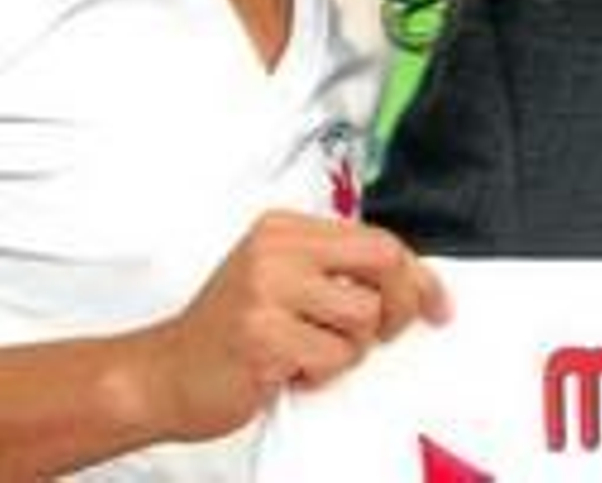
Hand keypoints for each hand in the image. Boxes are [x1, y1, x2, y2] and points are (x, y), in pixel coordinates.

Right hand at [133, 210, 448, 441]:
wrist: (162, 374)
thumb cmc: (229, 334)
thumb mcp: (284, 282)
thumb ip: (340, 273)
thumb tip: (418, 286)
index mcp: (285, 228)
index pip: (378, 239)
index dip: (418, 276)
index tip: (437, 304)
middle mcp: (276, 249)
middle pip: (384, 262)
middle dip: (400, 305)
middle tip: (382, 333)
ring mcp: (267, 289)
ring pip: (364, 317)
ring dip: (349, 349)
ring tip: (310, 352)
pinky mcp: (262, 334)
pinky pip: (333, 356)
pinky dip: (321, 373)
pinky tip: (289, 370)